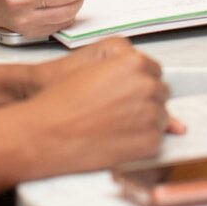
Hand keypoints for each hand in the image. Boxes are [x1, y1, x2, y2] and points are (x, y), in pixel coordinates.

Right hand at [20, 40, 180, 174]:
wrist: (45, 133)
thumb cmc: (62, 100)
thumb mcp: (93, 67)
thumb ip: (127, 68)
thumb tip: (152, 80)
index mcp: (134, 63)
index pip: (154, 71)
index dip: (136, 82)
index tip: (123, 92)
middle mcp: (147, 86)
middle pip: (160, 93)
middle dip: (143, 101)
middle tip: (115, 110)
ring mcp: (151, 115)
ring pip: (161, 117)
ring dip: (144, 121)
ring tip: (113, 125)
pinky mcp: (149, 141)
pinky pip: (156, 140)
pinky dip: (141, 142)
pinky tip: (116, 139)